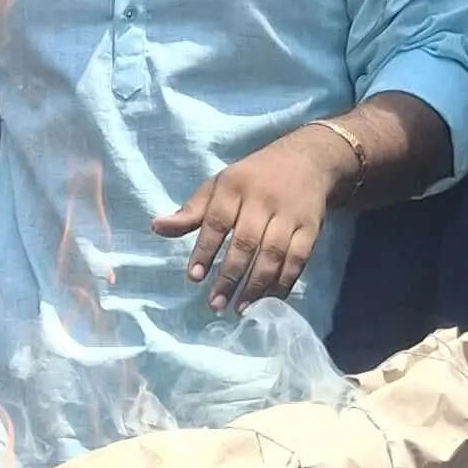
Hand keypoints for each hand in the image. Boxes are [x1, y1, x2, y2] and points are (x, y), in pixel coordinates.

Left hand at [153, 115, 358, 310]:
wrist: (308, 159)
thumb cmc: (253, 178)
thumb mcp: (219, 185)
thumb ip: (191, 211)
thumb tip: (156, 227)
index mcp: (235, 186)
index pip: (217, 221)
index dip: (205, 250)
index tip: (194, 277)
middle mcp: (263, 199)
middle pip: (246, 242)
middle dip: (229, 276)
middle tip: (215, 303)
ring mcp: (290, 214)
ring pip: (273, 254)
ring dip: (255, 285)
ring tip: (239, 308)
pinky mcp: (311, 228)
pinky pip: (298, 260)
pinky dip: (283, 283)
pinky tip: (268, 299)